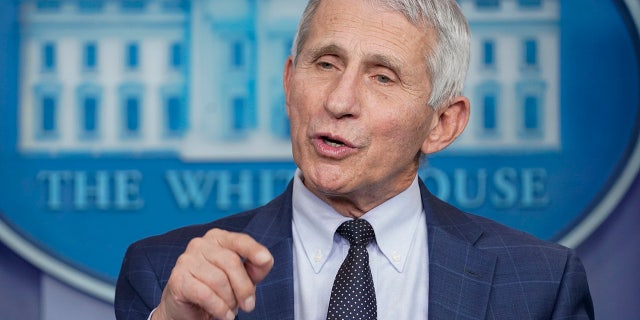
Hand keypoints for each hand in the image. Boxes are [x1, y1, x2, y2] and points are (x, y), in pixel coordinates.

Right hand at [152, 228, 273, 319]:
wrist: (188, 309)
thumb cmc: (218, 289)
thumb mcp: (242, 277)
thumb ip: (255, 267)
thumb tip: (265, 259)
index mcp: (218, 238)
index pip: (239, 240)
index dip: (253, 250)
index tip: (265, 259)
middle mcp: (200, 244)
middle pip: (231, 262)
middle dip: (244, 287)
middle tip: (248, 305)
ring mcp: (186, 260)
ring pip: (219, 280)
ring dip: (230, 300)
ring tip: (230, 309)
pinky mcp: (178, 279)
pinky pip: (206, 294)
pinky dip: (219, 308)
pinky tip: (223, 315)